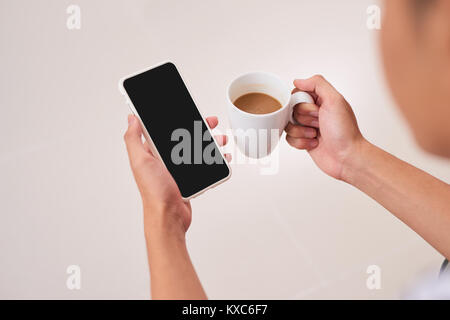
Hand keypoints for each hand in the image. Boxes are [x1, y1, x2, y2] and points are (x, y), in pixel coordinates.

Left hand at [124, 115, 228, 237]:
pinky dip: (214, 159)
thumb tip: (131, 119)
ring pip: (197, 149)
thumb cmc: (154, 192)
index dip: (176, 118)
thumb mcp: (140, 161)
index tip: (187, 110)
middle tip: (210, 122)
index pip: (165, 129)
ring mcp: (179, 169)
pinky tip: (221, 157)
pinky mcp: (190, 178)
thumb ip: (133, 139)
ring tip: (220, 140)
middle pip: (185, 137)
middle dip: (199, 128)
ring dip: (210, 142)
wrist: (169, 216)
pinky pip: (204, 164)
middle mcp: (165, 159)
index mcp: (153, 152)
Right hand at [285, 75, 365, 179]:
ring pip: (288, 125)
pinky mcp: (303, 141)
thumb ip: (317, 84)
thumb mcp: (334, 100)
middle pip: (291, 110)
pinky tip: (314, 144)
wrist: (347, 157)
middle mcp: (313, 113)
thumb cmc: (345, 131)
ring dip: (301, 131)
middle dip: (304, 119)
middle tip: (319, 123)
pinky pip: (289, 139)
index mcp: (321, 100)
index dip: (302, 103)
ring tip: (316, 135)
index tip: (316, 109)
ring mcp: (308, 127)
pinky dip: (301, 142)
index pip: (297, 93)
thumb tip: (298, 80)